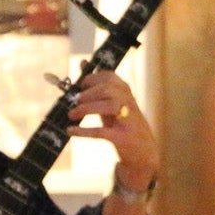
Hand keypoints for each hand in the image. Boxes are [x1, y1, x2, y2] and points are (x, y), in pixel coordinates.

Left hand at [64, 71, 156, 193]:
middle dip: (87, 94)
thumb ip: (98, 85)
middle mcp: (129, 103)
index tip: (79, 86)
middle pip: (108, 90)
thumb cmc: (124, 123)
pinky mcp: (123, 138)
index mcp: (126, 92)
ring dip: (86, 108)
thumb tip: (82, 63)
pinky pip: (102, 132)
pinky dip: (84, 131)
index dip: (90, 79)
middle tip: (74, 101)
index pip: (109, 77)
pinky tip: (71, 131)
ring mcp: (128, 120)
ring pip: (109, 106)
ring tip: (71, 114)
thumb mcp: (112, 102)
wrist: (144, 151)